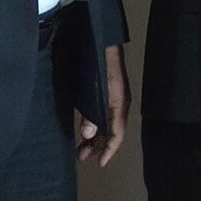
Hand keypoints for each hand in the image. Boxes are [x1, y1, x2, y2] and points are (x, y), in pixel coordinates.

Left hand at [78, 45, 129, 165]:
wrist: (100, 38)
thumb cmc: (98, 62)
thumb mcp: (93, 88)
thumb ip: (91, 111)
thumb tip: (88, 133)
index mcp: (119, 101)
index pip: (117, 132)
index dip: (109, 149)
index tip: (100, 163)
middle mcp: (119, 101)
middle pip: (112, 130)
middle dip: (98, 145)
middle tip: (81, 156)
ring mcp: (113, 96)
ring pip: (106, 123)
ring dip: (94, 137)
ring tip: (80, 148)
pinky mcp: (106, 91)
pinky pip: (102, 114)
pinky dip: (94, 125)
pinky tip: (84, 129)